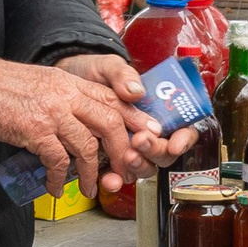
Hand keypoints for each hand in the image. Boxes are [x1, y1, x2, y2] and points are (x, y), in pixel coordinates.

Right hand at [0, 57, 134, 198]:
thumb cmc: (4, 88)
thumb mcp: (44, 83)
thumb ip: (67, 96)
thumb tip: (86, 122)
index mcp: (70, 82)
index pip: (112, 99)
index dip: (134, 118)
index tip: (146, 134)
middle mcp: (66, 95)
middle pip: (110, 122)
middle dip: (122, 150)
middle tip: (125, 170)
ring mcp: (52, 112)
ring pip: (87, 146)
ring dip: (91, 172)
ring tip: (88, 188)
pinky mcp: (35, 130)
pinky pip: (58, 160)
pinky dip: (59, 178)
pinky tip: (55, 187)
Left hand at [53, 52, 203, 175]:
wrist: (63, 84)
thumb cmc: (92, 74)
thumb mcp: (108, 67)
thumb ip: (122, 75)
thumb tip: (136, 91)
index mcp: (157, 110)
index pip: (183, 128)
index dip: (183, 139)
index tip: (174, 144)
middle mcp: (148, 132)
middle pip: (165, 152)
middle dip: (155, 150)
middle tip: (139, 142)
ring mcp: (129, 147)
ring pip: (145, 167)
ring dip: (138, 166)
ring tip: (125, 158)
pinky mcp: (108, 158)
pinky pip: (117, 175)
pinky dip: (113, 179)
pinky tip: (104, 178)